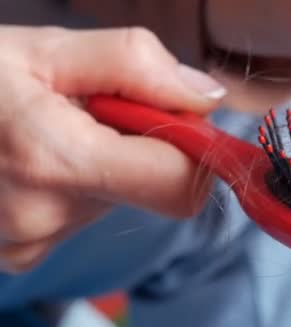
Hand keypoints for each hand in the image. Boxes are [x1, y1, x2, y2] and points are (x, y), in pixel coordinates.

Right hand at [0, 25, 225, 272]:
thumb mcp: (49, 50)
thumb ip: (136, 66)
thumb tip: (207, 98)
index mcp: (55, 162)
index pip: (178, 186)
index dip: (196, 152)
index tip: (182, 120)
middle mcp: (43, 217)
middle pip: (154, 192)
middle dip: (146, 149)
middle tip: (98, 112)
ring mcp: (29, 241)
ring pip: (119, 201)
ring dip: (107, 163)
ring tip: (56, 133)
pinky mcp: (22, 252)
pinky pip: (84, 217)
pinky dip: (79, 185)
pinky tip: (41, 160)